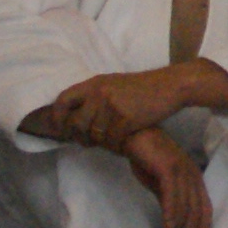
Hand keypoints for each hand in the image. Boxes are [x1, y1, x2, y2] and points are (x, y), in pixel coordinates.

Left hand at [39, 67, 192, 152]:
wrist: (170, 86)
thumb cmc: (143, 88)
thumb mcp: (115, 84)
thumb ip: (95, 96)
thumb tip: (75, 117)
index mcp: (95, 83)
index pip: (63, 100)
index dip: (57, 117)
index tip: (61, 129)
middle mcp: (100, 93)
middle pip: (77, 124)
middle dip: (81, 136)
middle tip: (88, 142)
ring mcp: (112, 106)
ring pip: (96, 135)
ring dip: (102, 142)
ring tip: (111, 139)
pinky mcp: (126, 119)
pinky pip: (112, 140)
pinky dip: (117, 144)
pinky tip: (124, 140)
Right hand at [124, 129, 213, 227]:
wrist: (134, 134)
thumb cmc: (146, 157)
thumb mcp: (159, 182)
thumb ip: (168, 198)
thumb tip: (173, 221)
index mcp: (193, 177)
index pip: (204, 205)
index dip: (205, 226)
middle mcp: (192, 173)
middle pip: (196, 209)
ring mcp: (182, 169)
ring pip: (184, 205)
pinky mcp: (169, 167)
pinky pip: (171, 195)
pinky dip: (170, 213)